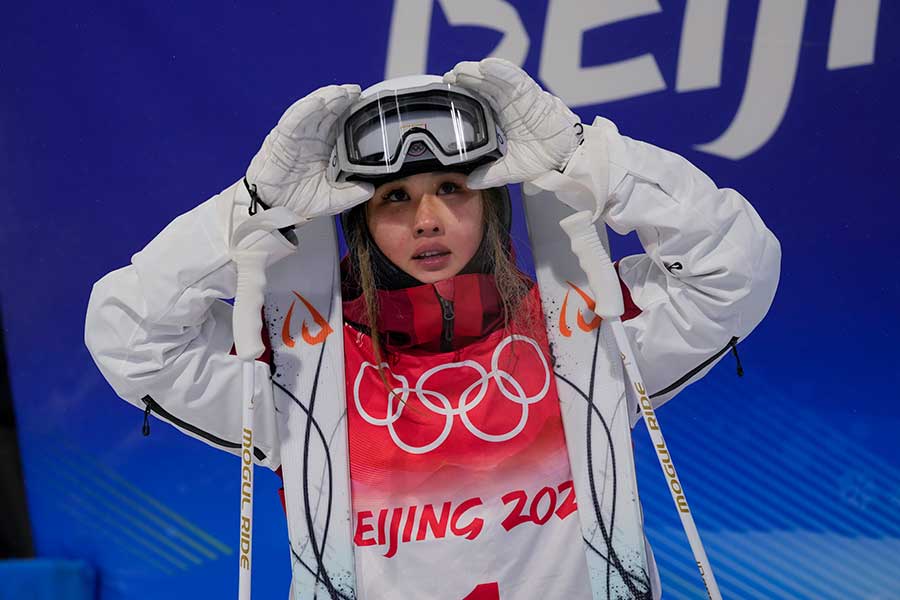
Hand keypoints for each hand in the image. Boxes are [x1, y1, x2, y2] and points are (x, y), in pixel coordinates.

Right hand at [246, 85, 372, 219]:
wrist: (273, 208)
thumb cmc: (298, 199)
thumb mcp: (331, 200)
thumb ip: (351, 194)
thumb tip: (370, 189)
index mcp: (325, 147)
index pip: (340, 123)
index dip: (353, 112)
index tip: (368, 104)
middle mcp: (312, 137)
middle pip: (328, 111)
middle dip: (342, 98)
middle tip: (357, 91)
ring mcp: (297, 136)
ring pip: (312, 110)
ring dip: (326, 98)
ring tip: (341, 91)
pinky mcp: (281, 139)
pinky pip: (293, 120)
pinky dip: (305, 109)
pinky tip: (317, 102)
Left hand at [443, 58, 581, 188]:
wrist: (565, 157)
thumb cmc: (540, 158)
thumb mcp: (510, 169)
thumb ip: (490, 174)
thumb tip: (469, 183)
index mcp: (500, 117)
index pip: (477, 100)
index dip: (462, 93)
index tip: (445, 91)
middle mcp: (507, 104)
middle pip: (483, 85)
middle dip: (465, 78)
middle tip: (447, 76)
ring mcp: (520, 96)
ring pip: (496, 79)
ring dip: (478, 72)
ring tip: (462, 69)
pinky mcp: (533, 93)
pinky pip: (516, 79)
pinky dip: (502, 71)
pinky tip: (488, 66)